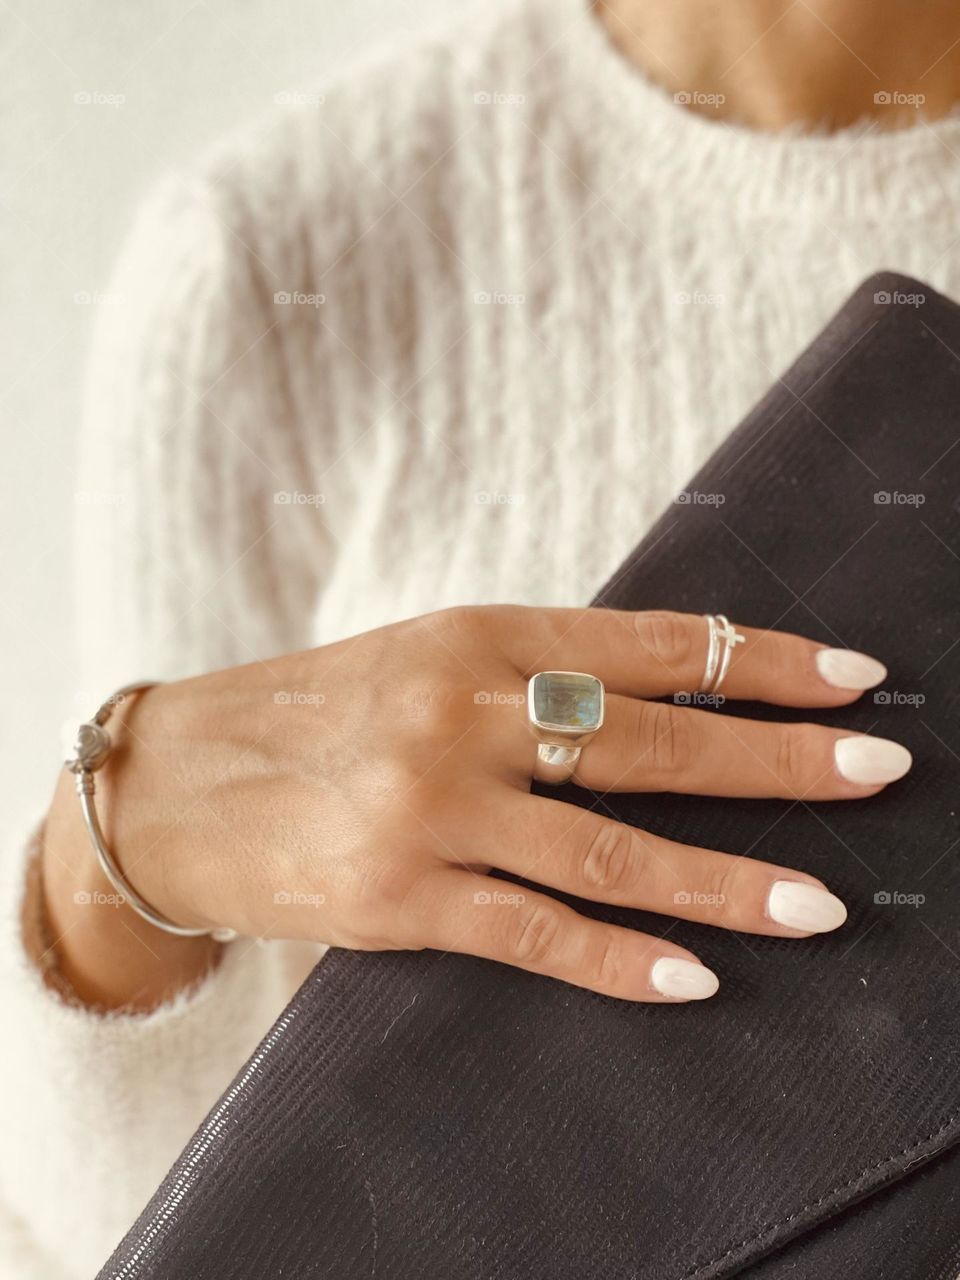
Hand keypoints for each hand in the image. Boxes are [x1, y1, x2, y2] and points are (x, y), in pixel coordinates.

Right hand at [42, 607, 906, 1006]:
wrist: (175, 781)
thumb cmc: (312, 710)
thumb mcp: (424, 656)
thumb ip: (533, 670)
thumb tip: (667, 694)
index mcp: (476, 636)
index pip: (649, 644)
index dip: (757, 660)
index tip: (847, 676)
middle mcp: (460, 714)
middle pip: (649, 741)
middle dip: (775, 759)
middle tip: (876, 766)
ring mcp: (429, 808)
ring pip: (608, 848)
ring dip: (724, 880)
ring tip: (818, 905)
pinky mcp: (397, 897)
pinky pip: (531, 933)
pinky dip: (618, 961)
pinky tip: (693, 980)